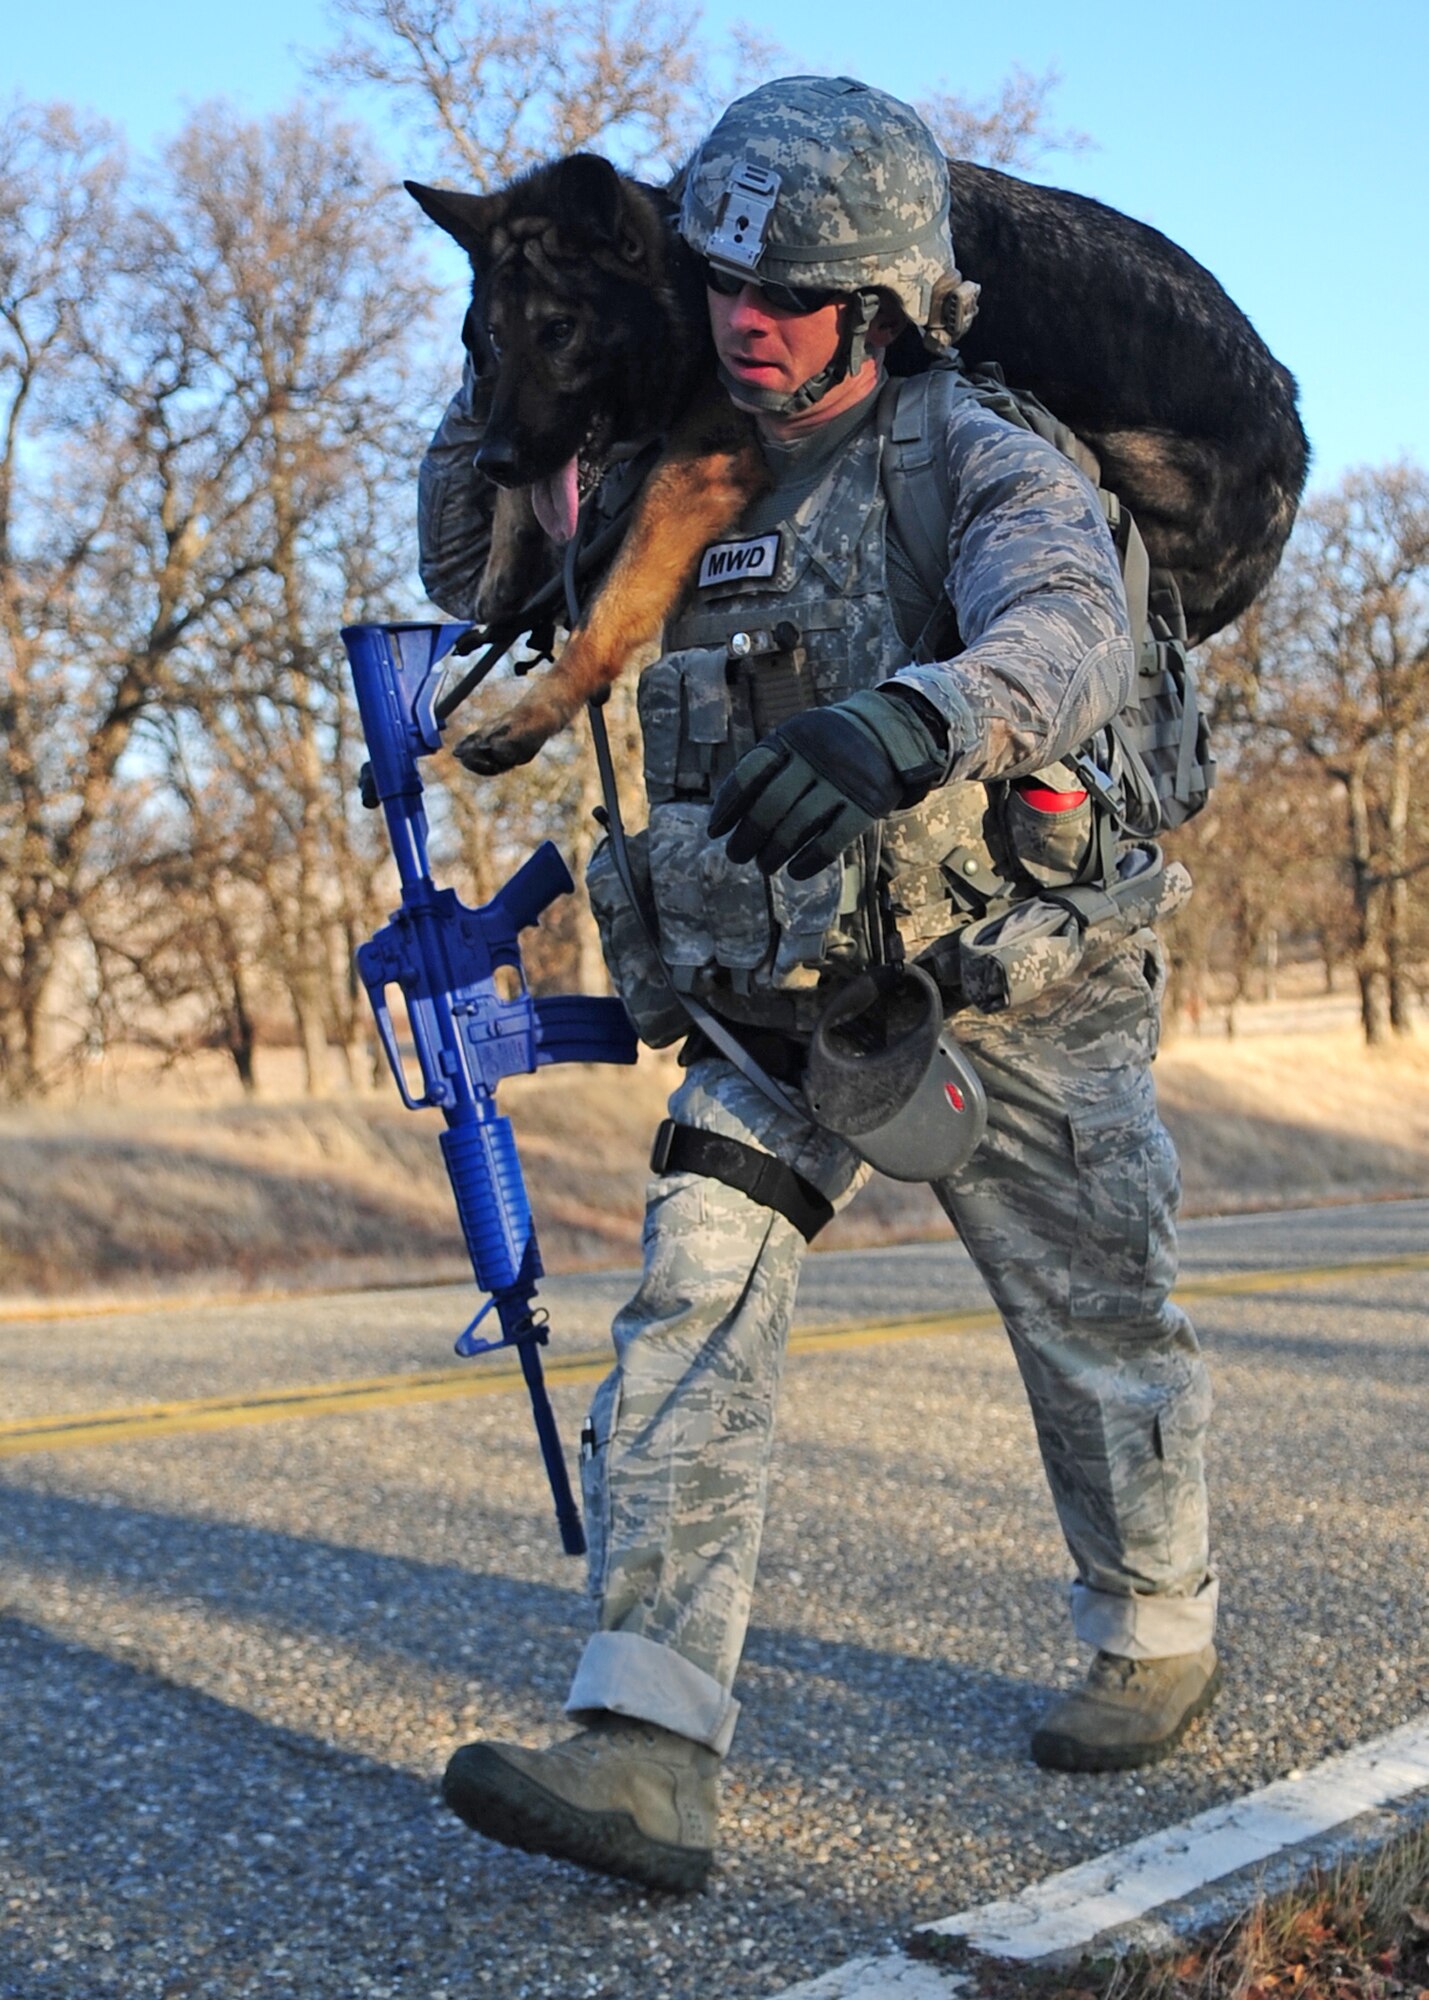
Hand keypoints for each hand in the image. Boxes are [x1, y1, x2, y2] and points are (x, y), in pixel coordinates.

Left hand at [708, 687, 946, 879]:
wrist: (890, 732)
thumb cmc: (828, 745)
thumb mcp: (797, 739)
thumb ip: (767, 766)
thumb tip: (726, 814)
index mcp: (791, 738)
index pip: (749, 773)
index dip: (728, 804)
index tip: (715, 831)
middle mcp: (816, 757)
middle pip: (771, 803)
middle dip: (748, 836)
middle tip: (737, 856)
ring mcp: (843, 781)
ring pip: (798, 825)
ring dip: (774, 852)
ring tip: (764, 866)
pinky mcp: (868, 804)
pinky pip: (833, 840)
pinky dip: (810, 860)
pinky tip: (795, 872)